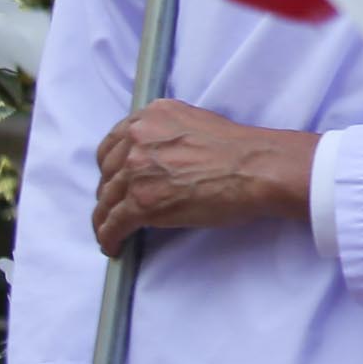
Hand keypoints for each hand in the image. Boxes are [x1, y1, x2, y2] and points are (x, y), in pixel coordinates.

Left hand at [92, 101, 315, 255]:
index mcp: (151, 116)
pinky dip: (109, 238)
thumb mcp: (195, 123)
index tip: (114, 179)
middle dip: (110, 192)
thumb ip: (166, 134)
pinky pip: (113, 225)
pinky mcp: (141, 203)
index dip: (110, 166)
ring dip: (106, 219)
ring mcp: (136, 171)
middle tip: (119, 207)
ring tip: (113, 232)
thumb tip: (156, 157)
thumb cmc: (238, 149)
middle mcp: (138, 138)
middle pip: (106, 173)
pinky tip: (114, 247)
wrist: (256, 168)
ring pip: (106, 202)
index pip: (112, 144)